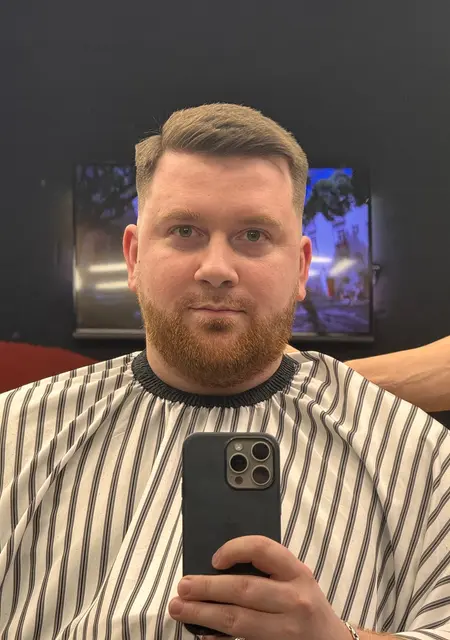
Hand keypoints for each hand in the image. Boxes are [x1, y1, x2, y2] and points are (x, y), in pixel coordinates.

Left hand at [169, 535, 351, 639]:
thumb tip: (218, 565)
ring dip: (204, 614)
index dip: (235, 549)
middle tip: (182, 586)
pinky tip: (202, 633)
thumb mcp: (298, 579)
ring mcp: (286, 631)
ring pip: (238, 621)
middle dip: (207, 588)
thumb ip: (269, 570)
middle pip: (244, 590)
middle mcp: (294, 600)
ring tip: (179, 608)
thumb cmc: (307, 606)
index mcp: (298, 574)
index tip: (214, 558)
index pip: (263, 549)